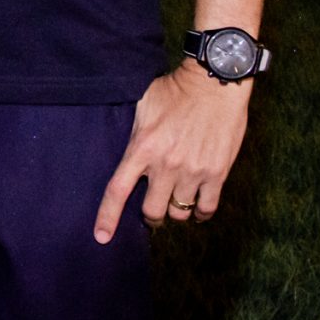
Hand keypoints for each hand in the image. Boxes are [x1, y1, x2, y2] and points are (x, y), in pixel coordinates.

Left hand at [92, 66, 250, 241]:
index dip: (108, 217)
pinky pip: (206, 208)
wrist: (216, 82)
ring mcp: (192, 171)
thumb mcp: (143, 103)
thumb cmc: (176, 89)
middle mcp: (165, 164)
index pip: (118, 190)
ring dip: (175, 211)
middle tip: (153, 209)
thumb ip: (134, 130)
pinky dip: (200, 213)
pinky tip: (198, 208)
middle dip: (150, 216)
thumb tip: (124, 145)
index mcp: (142, 147)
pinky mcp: (217, 173)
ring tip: (176, 202)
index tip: (102, 237)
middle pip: (151, 211)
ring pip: (178, 212)